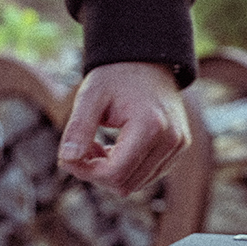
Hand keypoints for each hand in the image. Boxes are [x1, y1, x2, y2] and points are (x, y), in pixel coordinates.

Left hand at [58, 61, 189, 194]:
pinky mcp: (179, 148)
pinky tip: (116, 147)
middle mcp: (171, 139)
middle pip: (126, 184)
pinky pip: (147, 175)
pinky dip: (126, 169)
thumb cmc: (115, 77)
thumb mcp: (90, 96)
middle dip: (97, 173)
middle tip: (83, 147)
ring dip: (111, 172)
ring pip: (136, 184)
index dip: (86, 172)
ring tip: (99, 145)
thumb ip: (78, 129)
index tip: (69, 156)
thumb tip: (67, 160)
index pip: (115, 173)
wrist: (147, 60)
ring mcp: (179, 145)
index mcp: (150, 126)